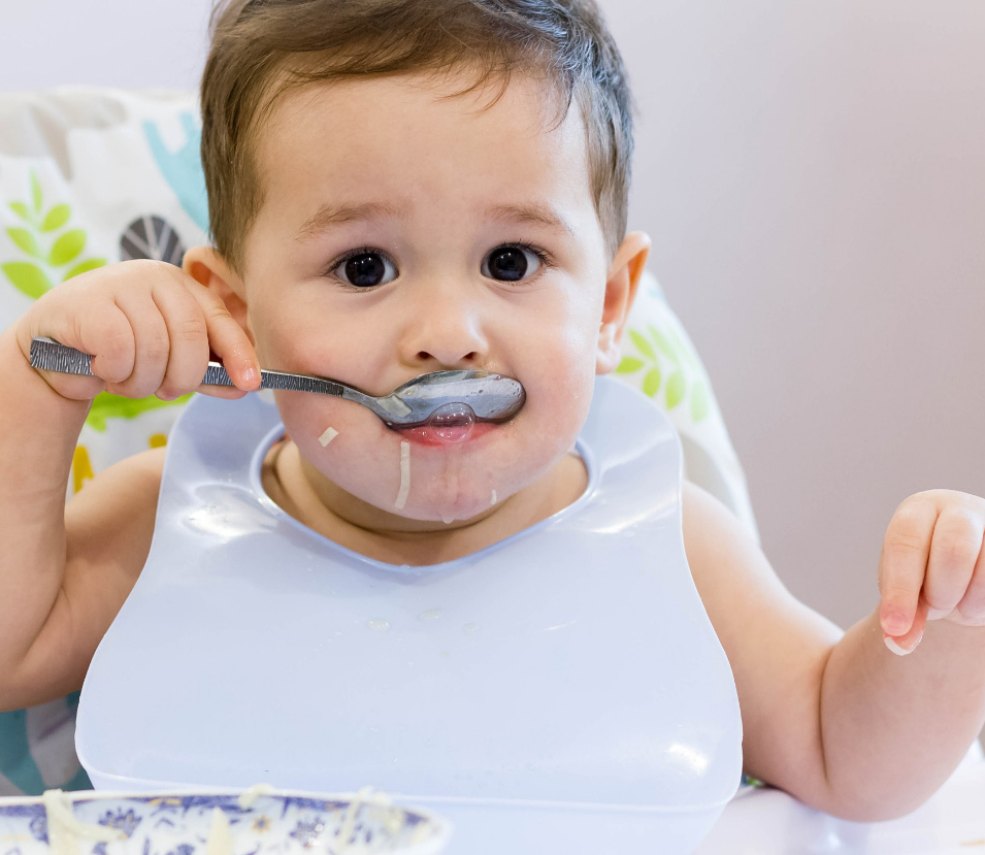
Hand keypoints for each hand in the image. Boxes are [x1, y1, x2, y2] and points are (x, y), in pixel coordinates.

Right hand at [16, 259, 258, 401]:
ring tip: (126, 379)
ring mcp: (120, 284)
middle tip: (163, 391)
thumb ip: (209, 371)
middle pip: (190, 338)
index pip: (219, 319)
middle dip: (182, 377)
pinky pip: (120, 351)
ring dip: (142, 382)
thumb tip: (247, 385)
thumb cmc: (120, 353)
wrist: (53, 350)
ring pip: (154, 349)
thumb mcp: (171, 360)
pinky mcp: (89, 303)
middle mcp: (155, 276)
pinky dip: (115, 373)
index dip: (239, 353)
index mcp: (182, 286)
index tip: (251, 384)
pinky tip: (102, 369)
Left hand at [878, 490, 984, 653]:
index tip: (895, 627)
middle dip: (941, 592)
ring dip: (970, 601)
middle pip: (955, 550)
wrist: (964, 573)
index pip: (905, 543)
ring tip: (959, 604)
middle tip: (936, 606)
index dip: (899, 590)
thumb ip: (903, 616)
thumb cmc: (928, 577)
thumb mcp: (907, 592)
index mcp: (918, 511)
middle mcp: (959, 510)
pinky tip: (976, 603)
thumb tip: (899, 643)